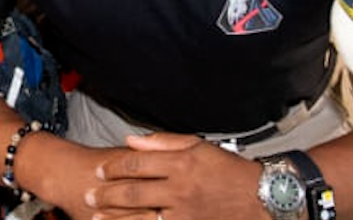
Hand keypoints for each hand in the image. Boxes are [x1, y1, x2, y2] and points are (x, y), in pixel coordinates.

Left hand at [85, 133, 261, 219]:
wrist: (264, 199)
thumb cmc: (231, 170)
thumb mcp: (199, 147)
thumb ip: (163, 143)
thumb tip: (131, 140)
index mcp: (180, 164)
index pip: (136, 164)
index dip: (114, 168)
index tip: (100, 171)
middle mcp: (180, 189)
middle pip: (133, 192)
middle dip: (106, 195)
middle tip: (88, 196)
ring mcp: (185, 213)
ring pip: (141, 217)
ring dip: (115, 218)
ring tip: (96, 218)